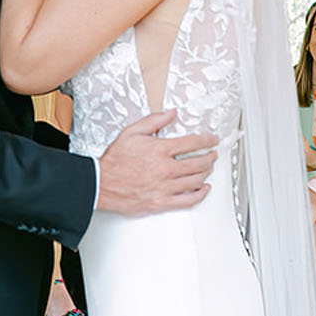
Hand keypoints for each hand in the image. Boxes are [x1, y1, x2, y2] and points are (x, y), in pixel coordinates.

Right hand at [96, 111, 217, 215]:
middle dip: (210, 157)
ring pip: (196, 180)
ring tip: (208, 168)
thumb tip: (171, 113)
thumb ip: (154, 120)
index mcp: (160, 150)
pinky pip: (189, 200)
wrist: (102, 183)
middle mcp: (165, 169)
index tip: (212, 140)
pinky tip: (204, 189)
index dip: (207, 140)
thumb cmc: (115, 161)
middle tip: (213, 154)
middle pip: (199, 162)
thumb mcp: (132, 132)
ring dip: (207, 173)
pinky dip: (200, 194)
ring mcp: (165, 187)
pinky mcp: (162, 202)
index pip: (193, 143)